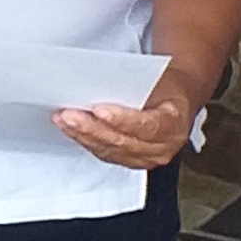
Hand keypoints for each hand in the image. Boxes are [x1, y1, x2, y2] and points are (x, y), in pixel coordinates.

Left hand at [56, 56, 207, 170]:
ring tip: (64, 120)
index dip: (121, 120)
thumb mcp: (159, 80)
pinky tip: (72, 130)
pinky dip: (86, 141)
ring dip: (83, 136)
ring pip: (111, 151)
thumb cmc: (166, 88)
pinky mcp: (131, 161)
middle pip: (123, 142)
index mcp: (174, 125)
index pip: (147, 126)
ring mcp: (146, 158)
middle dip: (92, 129)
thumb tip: (99, 83)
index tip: (98, 110)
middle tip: (70, 115)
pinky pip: (106, 154)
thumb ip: (135, 86)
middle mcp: (162, 148)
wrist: (176, 101)